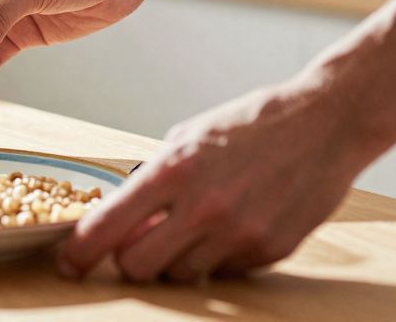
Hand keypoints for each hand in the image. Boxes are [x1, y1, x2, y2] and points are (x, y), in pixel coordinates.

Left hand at [57, 78, 383, 282]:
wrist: (327, 121)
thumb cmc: (252, 124)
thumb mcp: (189, 138)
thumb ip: (155, 180)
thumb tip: (124, 218)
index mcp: (174, 170)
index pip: (107, 227)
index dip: (80, 252)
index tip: (68, 262)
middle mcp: (204, 207)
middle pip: (137, 267)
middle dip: (129, 260)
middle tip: (137, 243)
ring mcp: (239, 234)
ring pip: (182, 275)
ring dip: (177, 258)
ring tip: (197, 224)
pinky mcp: (270, 251)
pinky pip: (224, 272)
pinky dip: (218, 257)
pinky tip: (234, 223)